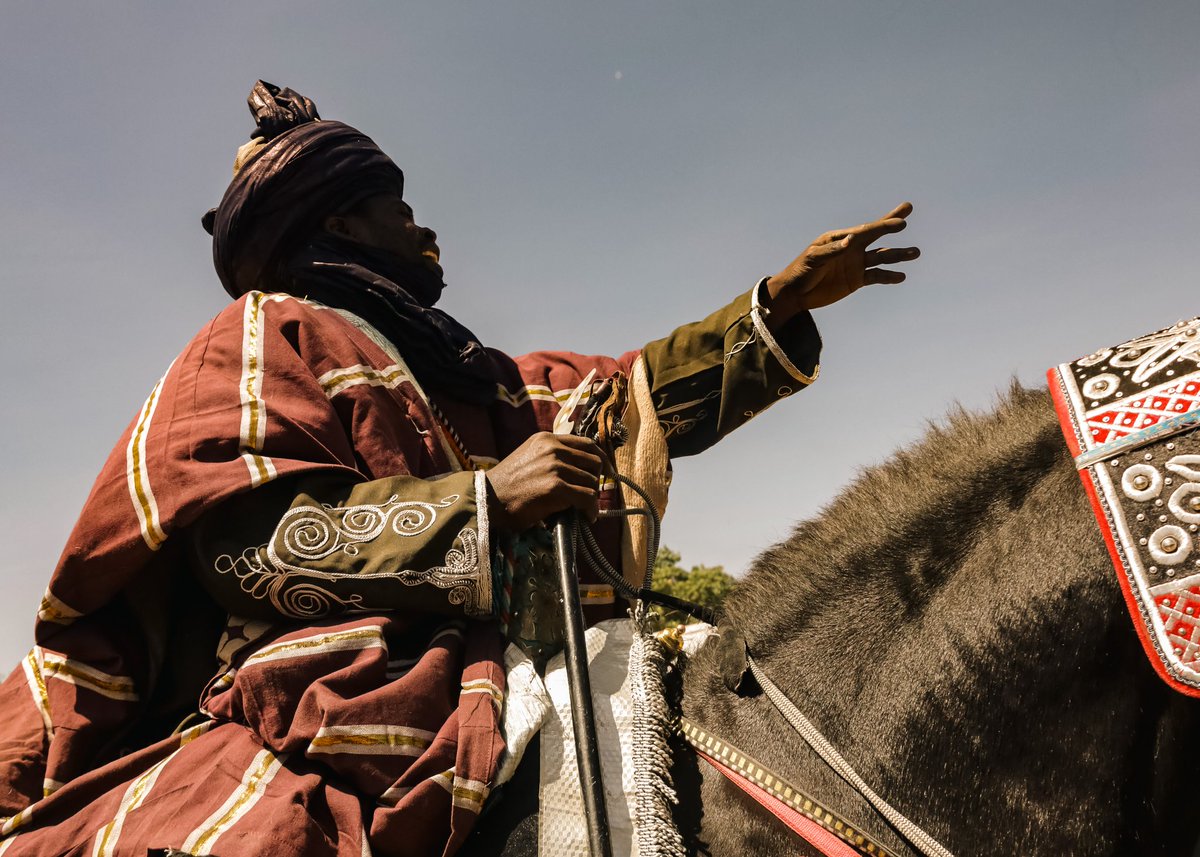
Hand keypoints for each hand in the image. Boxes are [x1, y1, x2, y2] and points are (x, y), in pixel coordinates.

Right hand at [486, 432, 603, 530]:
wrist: (486, 501)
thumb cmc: (507, 486)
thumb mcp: (529, 458)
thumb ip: (552, 457)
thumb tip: (580, 469)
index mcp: (546, 439)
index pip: (587, 444)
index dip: (600, 461)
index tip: (604, 474)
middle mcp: (552, 448)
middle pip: (595, 462)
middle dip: (597, 481)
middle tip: (589, 495)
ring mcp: (554, 466)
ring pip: (592, 481)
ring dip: (591, 498)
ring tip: (583, 509)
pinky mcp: (555, 487)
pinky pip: (587, 498)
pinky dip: (591, 510)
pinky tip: (586, 518)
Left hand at [764, 202, 918, 320]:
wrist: (795, 293)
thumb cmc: (801, 271)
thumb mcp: (814, 259)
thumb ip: (833, 250)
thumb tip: (851, 241)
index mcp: (841, 238)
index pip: (865, 230)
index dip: (883, 225)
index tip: (901, 220)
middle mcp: (851, 248)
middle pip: (876, 234)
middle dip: (892, 223)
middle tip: (908, 209)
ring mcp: (855, 263)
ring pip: (882, 257)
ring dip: (899, 255)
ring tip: (916, 252)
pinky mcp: (857, 280)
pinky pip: (877, 277)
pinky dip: (889, 276)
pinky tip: (901, 276)